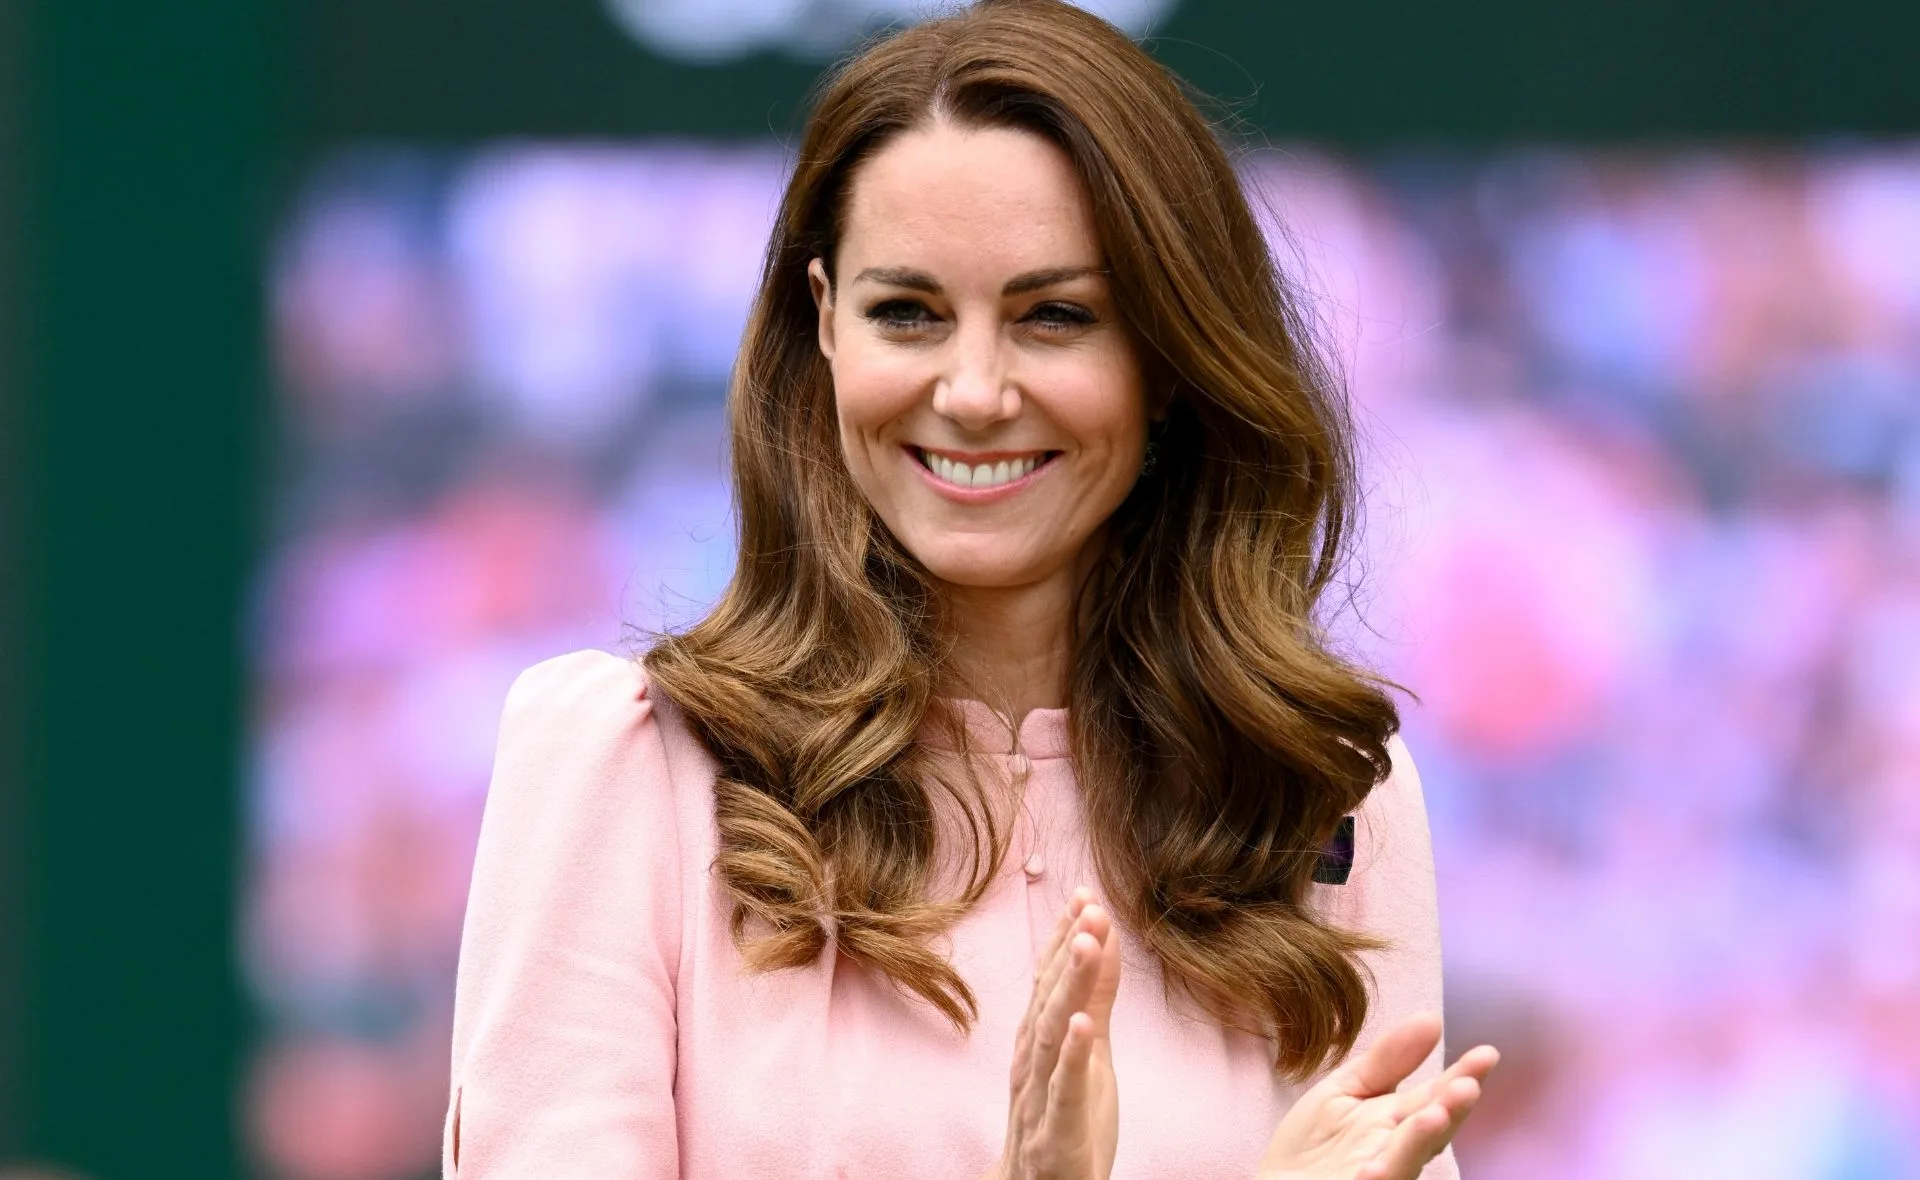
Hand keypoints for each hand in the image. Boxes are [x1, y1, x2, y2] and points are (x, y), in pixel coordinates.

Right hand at [986, 887, 1123, 1179]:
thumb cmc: (1063, 1120)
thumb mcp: (1089, 1053)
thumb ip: (1095, 998)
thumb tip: (1101, 939)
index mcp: (1039, 1041)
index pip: (1050, 980)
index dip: (1066, 937)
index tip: (1083, 894)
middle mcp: (1033, 1062)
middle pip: (1049, 997)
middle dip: (1069, 950)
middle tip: (1088, 905)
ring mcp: (1040, 1097)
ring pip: (1052, 1034)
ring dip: (1069, 987)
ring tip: (1086, 944)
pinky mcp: (1056, 1133)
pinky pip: (1062, 1091)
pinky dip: (1070, 1056)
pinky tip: (1082, 1024)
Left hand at [1256, 1011, 1497, 1179]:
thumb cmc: (1314, 1144)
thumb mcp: (1345, 1089)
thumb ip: (1387, 1060)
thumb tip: (1432, 1019)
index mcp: (1398, 1122)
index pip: (1435, 1097)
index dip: (1461, 1077)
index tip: (1486, 1054)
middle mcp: (1398, 1152)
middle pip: (1431, 1131)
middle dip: (1450, 1109)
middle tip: (1468, 1086)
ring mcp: (1382, 1174)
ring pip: (1407, 1161)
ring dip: (1421, 1140)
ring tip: (1435, 1116)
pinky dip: (1378, 1177)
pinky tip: (1373, 1168)